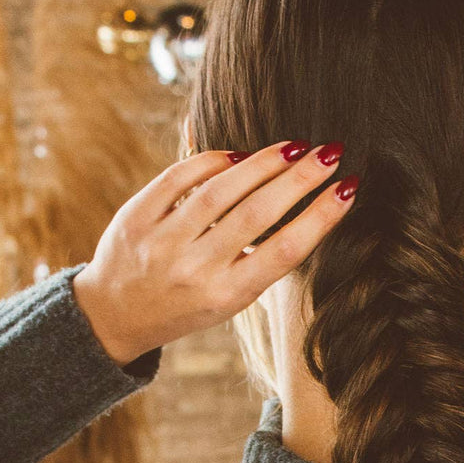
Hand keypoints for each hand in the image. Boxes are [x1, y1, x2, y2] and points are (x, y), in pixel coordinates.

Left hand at [72, 141, 357, 365]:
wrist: (115, 316)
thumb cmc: (187, 304)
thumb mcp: (228, 298)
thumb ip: (260, 260)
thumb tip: (308, 207)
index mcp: (227, 295)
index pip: (284, 251)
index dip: (320, 217)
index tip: (348, 189)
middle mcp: (196, 270)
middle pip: (258, 215)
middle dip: (300, 179)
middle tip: (330, 152)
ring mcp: (163, 243)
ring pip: (221, 191)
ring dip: (263, 163)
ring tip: (294, 147)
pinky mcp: (136, 218)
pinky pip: (180, 178)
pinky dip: (212, 160)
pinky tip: (239, 154)